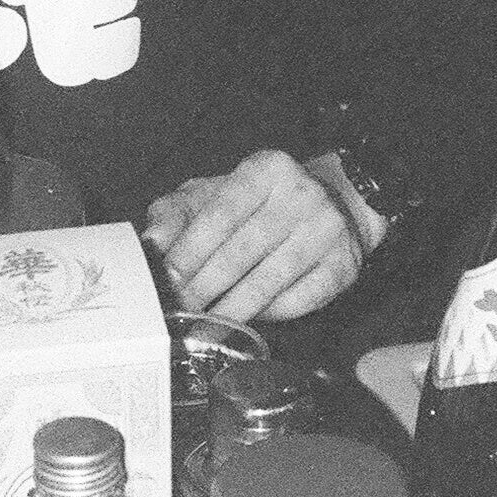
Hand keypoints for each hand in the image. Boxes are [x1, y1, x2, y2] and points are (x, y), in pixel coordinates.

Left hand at [142, 150, 377, 324]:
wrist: (337, 199)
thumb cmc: (261, 202)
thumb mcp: (215, 192)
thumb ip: (178, 212)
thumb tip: (153, 242)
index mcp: (266, 169)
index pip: (220, 215)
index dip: (190, 252)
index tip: (168, 280)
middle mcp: (301, 195)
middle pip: (243, 251)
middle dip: (205, 286)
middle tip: (181, 310)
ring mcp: (326, 231)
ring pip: (270, 280)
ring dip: (232, 309)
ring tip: (205, 327)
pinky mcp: (344, 265)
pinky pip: (300, 299)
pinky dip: (270, 314)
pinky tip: (249, 321)